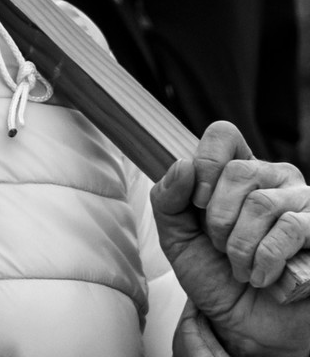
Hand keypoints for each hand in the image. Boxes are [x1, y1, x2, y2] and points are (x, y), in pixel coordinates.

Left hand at [153, 121, 309, 356]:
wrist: (248, 328)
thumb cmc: (215, 276)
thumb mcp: (177, 237)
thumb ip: (168, 198)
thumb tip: (183, 166)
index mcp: (238, 172)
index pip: (224, 135)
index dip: (206, 164)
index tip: (197, 202)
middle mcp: (274, 180)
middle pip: (240, 172)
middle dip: (219, 218)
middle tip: (220, 248)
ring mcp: (303, 206)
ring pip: (264, 204)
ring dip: (242, 245)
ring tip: (241, 269)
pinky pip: (292, 231)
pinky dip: (268, 261)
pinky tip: (265, 279)